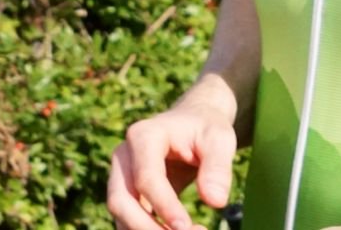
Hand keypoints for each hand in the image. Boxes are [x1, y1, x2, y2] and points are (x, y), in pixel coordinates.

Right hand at [105, 98, 236, 229]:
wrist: (193, 121)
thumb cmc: (206, 128)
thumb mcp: (220, 139)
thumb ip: (218, 167)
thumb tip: (215, 202)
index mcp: (144, 136)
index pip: (146, 178)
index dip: (164, 206)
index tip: (186, 227)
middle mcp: (124, 155)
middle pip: (121, 201)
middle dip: (148, 227)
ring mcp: (120, 174)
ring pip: (121, 215)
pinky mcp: (125, 191)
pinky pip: (128, 219)